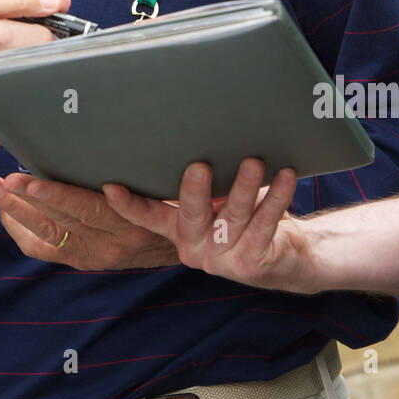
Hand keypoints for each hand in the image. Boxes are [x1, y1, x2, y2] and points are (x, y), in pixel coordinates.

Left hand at [0, 171, 178, 269]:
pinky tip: (6, 211)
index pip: (85, 207)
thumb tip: (114, 136)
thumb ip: (139, 170)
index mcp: (130, 221)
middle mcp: (109, 242)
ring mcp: (93, 254)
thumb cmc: (172, 203)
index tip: (29, 178)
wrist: (182, 244)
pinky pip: (44, 248)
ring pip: (46, 232)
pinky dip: (22, 230)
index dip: (54, 194)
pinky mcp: (81, 260)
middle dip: (24, 198)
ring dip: (15, 210)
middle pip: (59, 220)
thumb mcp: (165, 186)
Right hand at [103, 159, 319, 293]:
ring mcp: (221, 260)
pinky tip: (284, 176)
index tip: (110, 187)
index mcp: (180, 230)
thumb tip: (193, 134)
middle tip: (199, 165)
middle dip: (194, 191)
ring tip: (253, 162)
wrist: (287, 256)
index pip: (149, 217)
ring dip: (244, 187)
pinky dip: (275, 198)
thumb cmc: (247, 217)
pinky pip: (263, 225)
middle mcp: (195, 248)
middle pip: (191, 215)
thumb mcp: (219, 201)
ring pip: (232, 217)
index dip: (129, 204)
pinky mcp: (250, 264)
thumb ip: (204, 184)